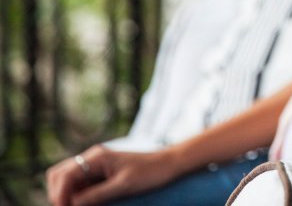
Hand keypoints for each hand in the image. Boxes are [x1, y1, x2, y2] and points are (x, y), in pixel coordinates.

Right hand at [46, 145, 175, 205]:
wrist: (169, 164)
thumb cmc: (150, 173)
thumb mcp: (122, 186)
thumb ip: (96, 195)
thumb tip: (71, 204)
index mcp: (96, 157)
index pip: (63, 176)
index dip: (59, 196)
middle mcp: (92, 158)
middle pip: (59, 175)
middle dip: (57, 194)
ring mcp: (95, 165)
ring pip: (67, 180)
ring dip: (66, 195)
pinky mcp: (100, 173)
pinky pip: (80, 184)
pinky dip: (76, 195)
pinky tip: (84, 205)